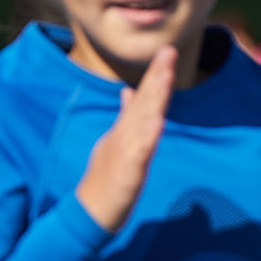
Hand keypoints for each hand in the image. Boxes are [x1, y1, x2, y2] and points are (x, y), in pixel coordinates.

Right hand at [74, 45, 177, 232]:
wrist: (92, 209)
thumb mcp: (117, 141)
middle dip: (157, 76)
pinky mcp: (128, 172)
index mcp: (126, 129)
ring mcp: (126, 152)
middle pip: (144, 102)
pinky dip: (148, 136)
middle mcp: (125, 135)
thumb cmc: (106, 176)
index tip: (168, 51)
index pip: (143, 97)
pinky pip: (140, 152)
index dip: (156, 74)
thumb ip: (125, 117)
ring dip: (154, 98)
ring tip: (165, 76)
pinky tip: (159, 122)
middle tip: (169, 51)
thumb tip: (130, 91)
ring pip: (142, 121)